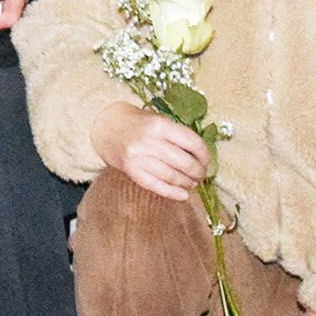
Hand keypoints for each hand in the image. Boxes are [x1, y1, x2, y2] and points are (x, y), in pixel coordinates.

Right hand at [93, 101, 211, 202]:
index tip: (206, 161)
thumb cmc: (140, 123)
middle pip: (184, 162)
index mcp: (160, 125)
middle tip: (202, 175)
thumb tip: (202, 158)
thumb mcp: (159, 120)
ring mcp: (139, 158)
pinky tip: (183, 195)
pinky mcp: (132, 171)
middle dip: (198, 172)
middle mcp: (149, 141)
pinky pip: (156, 186)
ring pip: (172, 176)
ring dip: (187, 183)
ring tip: (193, 184)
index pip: (192, 143)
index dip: (204, 155)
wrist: (108, 127)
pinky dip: (172, 193)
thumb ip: (178, 136)